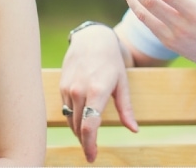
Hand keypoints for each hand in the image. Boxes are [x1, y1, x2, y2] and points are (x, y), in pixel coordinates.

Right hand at [59, 25, 137, 162]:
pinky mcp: (62, 87)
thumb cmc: (111, 61)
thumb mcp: (122, 83)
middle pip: (78, 127)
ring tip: (87, 139)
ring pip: (70, 120)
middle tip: (91, 152)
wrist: (91, 39)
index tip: (92, 157)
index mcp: (97, 91)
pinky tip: (80, 121)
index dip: (90, 145)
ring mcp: (68, 89)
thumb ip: (126, 108)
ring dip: (78, 132)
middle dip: (85, 142)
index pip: (89, 126)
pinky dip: (73, 119)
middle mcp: (79, 91)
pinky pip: (65, 110)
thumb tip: (134, 129)